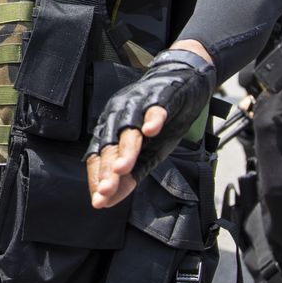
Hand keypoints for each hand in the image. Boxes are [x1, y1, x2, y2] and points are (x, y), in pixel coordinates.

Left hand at [85, 47, 215, 208]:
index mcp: (111, 128)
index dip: (98, 177)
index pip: (99, 155)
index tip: (99, 200)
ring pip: (129, 129)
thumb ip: (130, 175)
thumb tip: (108, 201)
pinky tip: (151, 130)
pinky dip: (153, 119)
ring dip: (126, 149)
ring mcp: (138, 104)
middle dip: (108, 169)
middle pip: (110, 145)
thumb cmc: (160, 120)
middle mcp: (119, 115)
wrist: (183, 81)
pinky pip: (155, 108)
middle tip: (105, 190)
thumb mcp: (147, 152)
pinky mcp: (160, 96)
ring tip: (122, 168)